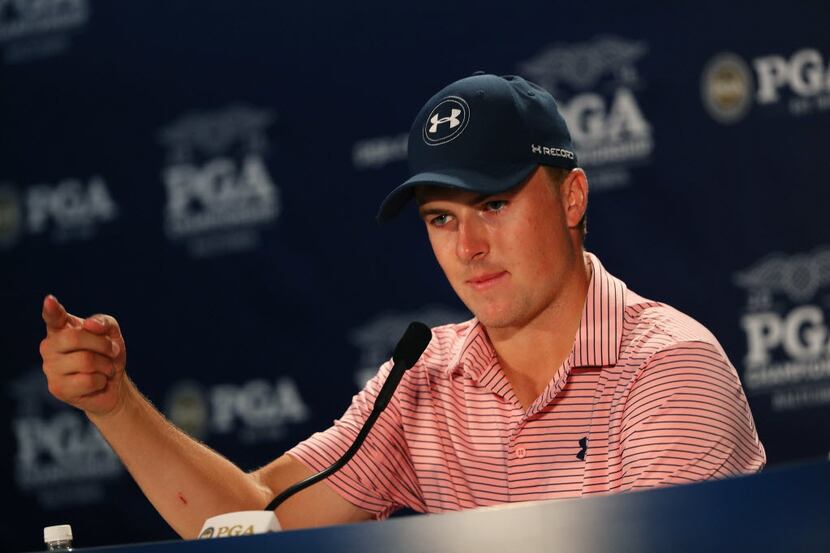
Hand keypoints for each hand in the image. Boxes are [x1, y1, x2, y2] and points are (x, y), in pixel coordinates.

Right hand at [40, 294, 127, 416]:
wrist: (113, 384)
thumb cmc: (108, 355)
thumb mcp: (112, 334)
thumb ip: (103, 322)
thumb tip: (89, 324)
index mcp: (61, 329)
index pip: (53, 317)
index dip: (51, 310)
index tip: (50, 300)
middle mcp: (49, 346)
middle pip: (74, 338)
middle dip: (102, 345)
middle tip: (113, 351)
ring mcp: (50, 368)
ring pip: (85, 361)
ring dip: (105, 365)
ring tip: (105, 369)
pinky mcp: (57, 388)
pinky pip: (87, 380)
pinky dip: (101, 381)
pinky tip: (97, 382)